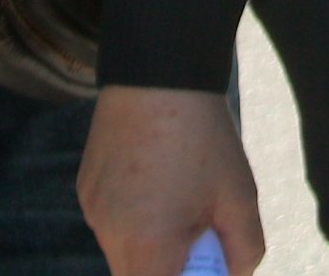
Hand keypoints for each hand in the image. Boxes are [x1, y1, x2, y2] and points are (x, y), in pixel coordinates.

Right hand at [80, 83, 263, 275]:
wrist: (158, 71)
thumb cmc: (203, 136)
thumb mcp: (240, 198)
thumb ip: (243, 253)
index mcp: (148, 245)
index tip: (204, 265)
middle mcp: (110, 234)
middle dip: (169, 267)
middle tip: (197, 233)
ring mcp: (93, 211)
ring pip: (123, 253)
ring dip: (151, 245)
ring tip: (176, 197)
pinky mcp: (85, 189)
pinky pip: (112, 224)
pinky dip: (134, 219)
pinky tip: (154, 181)